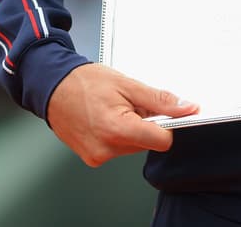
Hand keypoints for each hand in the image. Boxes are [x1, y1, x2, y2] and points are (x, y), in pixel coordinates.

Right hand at [46, 62, 198, 166]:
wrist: (53, 88)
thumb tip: (187, 108)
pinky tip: (108, 118)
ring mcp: (97, 156)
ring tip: (116, 109)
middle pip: (148, 143)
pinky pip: (118, 148)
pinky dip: (120, 134)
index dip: (170, 125)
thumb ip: (161, 100)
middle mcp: (106, 149)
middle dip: (148, 124)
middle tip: (133, 104)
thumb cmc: (85, 83)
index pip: (162, 141)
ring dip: (133, 129)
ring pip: (134, 146)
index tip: (170, 113)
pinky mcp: (92, 158)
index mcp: (117, 130)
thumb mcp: (129, 85)